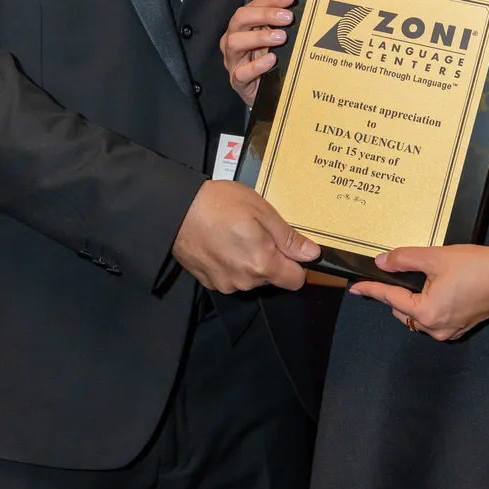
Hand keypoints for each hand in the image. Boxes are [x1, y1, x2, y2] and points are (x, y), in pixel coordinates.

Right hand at [172, 179, 319, 294]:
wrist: (175, 210)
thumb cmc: (219, 204)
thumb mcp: (261, 211)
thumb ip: (288, 237)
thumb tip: (312, 254)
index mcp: (263, 264)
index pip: (296, 280)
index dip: (296, 263)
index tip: (286, 246)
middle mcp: (245, 281)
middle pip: (272, 278)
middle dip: (270, 259)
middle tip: (256, 232)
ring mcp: (225, 284)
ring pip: (250, 279)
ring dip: (249, 262)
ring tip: (235, 235)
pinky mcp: (209, 282)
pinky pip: (230, 277)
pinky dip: (230, 264)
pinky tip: (220, 243)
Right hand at [220, 0, 295, 104]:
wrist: (262, 92)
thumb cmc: (268, 61)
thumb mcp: (274, 40)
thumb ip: (281, 25)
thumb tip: (300, 9)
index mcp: (243, 26)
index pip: (253, 5)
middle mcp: (234, 39)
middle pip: (240, 19)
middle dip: (264, 15)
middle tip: (287, 17)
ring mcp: (233, 60)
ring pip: (235, 42)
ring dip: (259, 37)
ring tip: (281, 37)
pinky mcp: (237, 80)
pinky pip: (241, 72)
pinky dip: (256, 65)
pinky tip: (271, 60)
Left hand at [348, 244, 488, 340]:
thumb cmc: (475, 265)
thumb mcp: (435, 257)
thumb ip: (404, 259)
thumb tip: (381, 262)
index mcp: (426, 312)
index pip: (390, 299)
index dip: (372, 289)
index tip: (355, 287)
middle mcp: (436, 329)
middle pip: (403, 312)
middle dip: (395, 295)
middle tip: (392, 275)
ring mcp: (451, 331)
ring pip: (419, 318)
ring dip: (412, 302)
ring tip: (415, 280)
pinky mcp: (463, 327)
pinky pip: (436, 319)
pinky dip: (428, 307)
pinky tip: (434, 289)